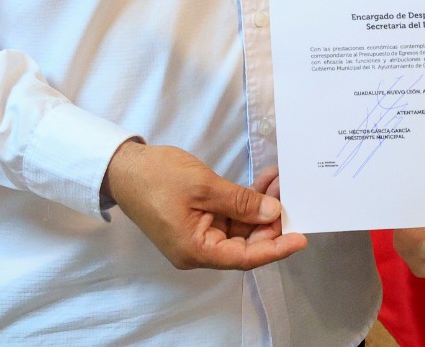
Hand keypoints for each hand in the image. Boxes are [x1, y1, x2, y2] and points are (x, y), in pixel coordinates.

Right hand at [105, 143, 307, 270]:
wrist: (124, 167)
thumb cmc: (158, 178)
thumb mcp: (204, 187)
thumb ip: (240, 202)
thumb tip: (272, 213)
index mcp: (196, 251)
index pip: (244, 257)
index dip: (275, 248)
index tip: (300, 238)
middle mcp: (198, 249)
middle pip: (244, 242)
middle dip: (269, 219)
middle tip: (288, 194)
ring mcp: (198, 235)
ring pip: (239, 227)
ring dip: (259, 205)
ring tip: (277, 181)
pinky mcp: (197, 220)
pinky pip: (228, 216)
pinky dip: (245, 200)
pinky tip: (262, 182)